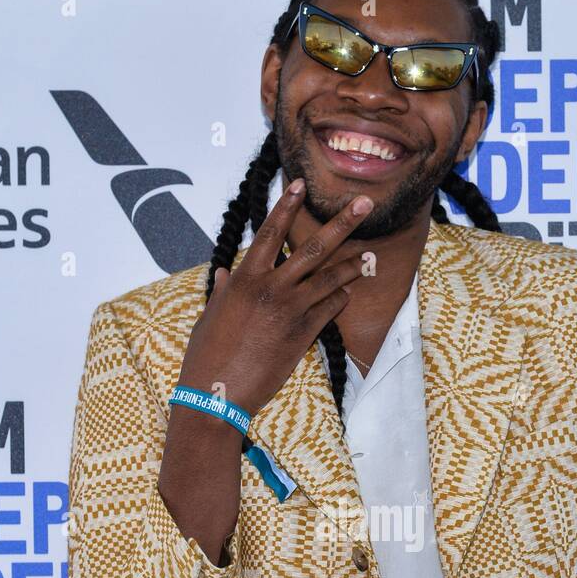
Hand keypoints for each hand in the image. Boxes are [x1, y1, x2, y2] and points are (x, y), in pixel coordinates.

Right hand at [176, 177, 373, 418]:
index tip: (300, 184)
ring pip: (331, 279)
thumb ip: (223, 291)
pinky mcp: (303, 335)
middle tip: (364, 203)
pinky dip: (340, 299)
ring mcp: (290, 311)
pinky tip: (347, 295)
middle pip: (314, 248)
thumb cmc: (206, 354)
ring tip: (370, 256)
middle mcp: (271, 288)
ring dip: (353, 266)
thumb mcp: (210, 315)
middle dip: (342, 224)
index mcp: (244, 278)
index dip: (286, 206)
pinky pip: (330, 309)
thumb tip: (224, 274)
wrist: (216, 393)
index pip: (270, 232)